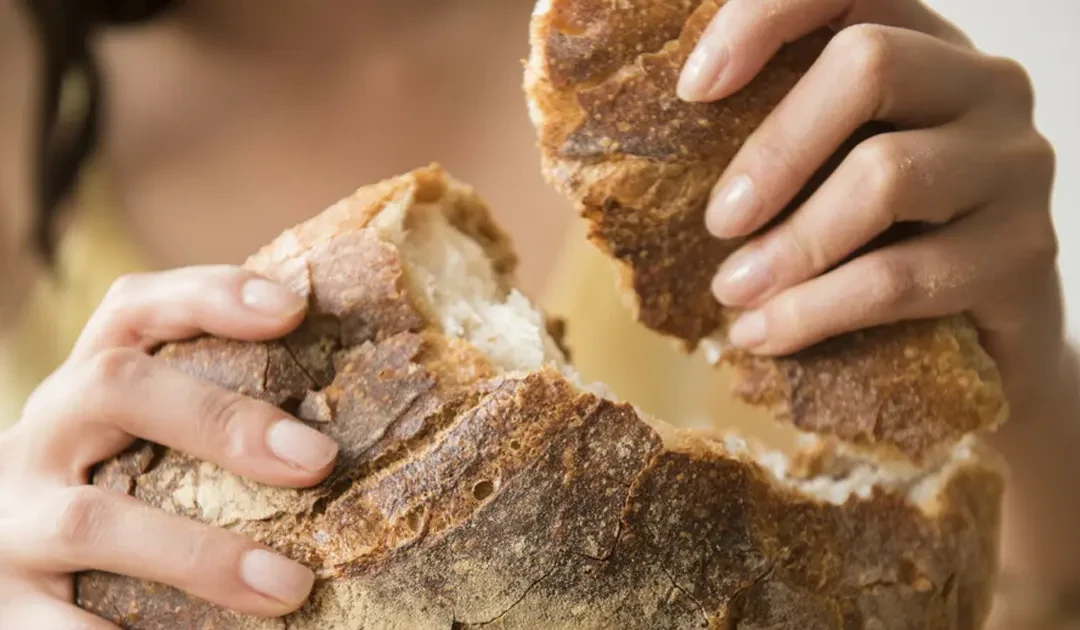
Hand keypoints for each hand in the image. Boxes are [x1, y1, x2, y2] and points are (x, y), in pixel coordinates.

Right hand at [0, 266, 339, 627]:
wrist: (3, 565)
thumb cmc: (104, 497)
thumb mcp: (140, 444)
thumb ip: (210, 421)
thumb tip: (336, 433)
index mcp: (84, 388)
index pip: (134, 309)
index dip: (209, 296)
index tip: (293, 310)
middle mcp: (39, 438)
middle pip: (112, 387)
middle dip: (220, 418)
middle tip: (318, 461)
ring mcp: (10, 522)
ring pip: (92, 520)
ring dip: (201, 555)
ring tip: (290, 586)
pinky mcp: (2, 607)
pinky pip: (62, 627)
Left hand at [679, 0, 1059, 407]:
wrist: (978, 345)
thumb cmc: (877, 244)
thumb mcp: (826, 178)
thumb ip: (777, 144)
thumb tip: (654, 158)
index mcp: (920, 45)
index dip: (765, 17)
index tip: (695, 88)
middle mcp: (982, 84)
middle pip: (870, 64)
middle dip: (774, 149)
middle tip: (719, 222)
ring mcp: (1016, 162)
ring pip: (887, 175)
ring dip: (789, 245)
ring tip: (732, 293)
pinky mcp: (1024, 250)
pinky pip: (902, 275)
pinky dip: (817, 309)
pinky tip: (766, 333)